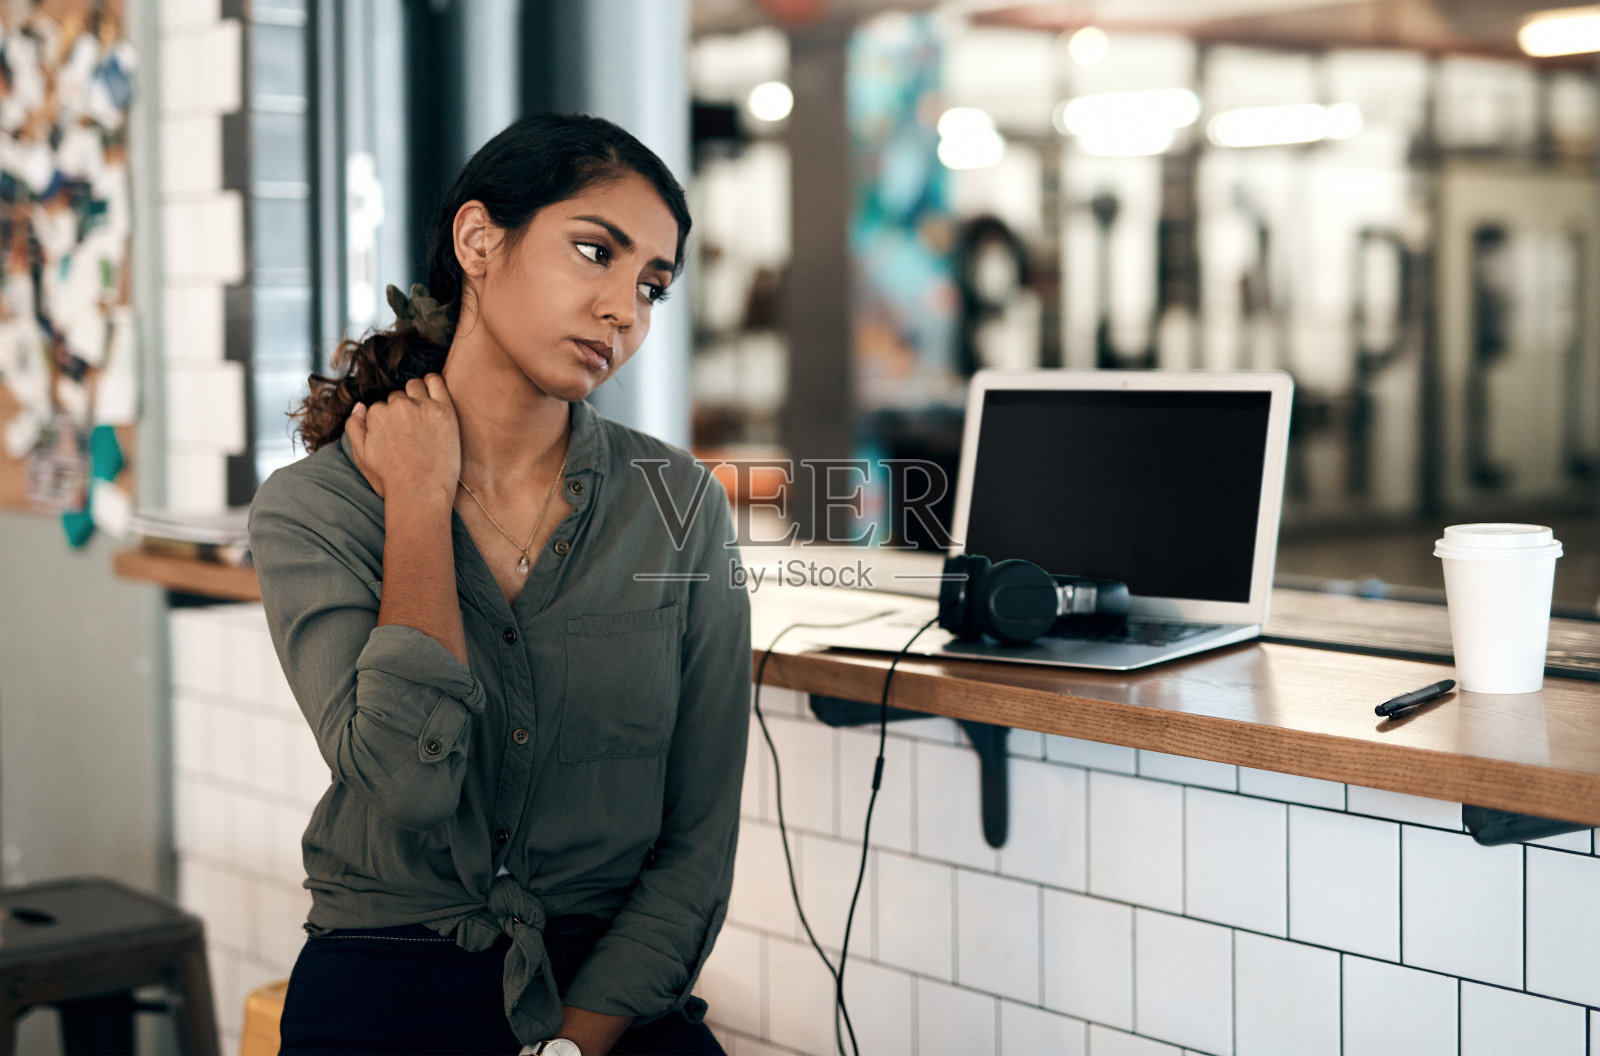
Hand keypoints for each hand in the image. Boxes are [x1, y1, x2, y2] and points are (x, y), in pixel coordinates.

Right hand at [345, 374, 459, 505]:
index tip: (396, 437)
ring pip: (415, 387)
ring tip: (422, 416)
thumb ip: (354, 427)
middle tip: (411, 431)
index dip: (388, 422)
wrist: (421, 494)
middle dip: (401, 410)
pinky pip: (436, 382)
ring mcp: (423, 407)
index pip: (380, 407)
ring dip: (416, 396)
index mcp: (376, 414)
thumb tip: (360, 405)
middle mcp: (398, 406)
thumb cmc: (391, 479)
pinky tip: (433, 393)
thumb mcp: (361, 456)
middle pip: (398, 397)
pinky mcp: (444, 410)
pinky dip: (433, 383)